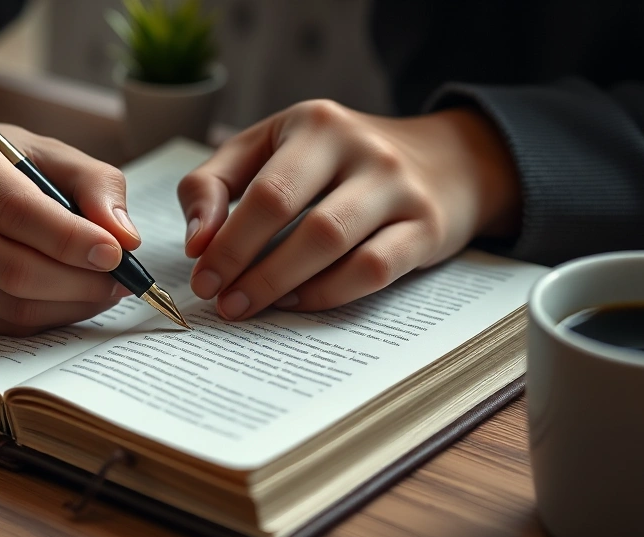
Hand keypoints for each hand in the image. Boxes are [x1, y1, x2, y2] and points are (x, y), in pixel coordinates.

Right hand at [0, 122, 140, 334]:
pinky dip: (45, 318)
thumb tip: (124, 237)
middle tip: (122, 280)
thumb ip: (95, 185)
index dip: (71, 239)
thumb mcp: (50, 153)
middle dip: (80, 281)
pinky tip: (67, 299)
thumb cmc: (1, 164)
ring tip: (102, 288)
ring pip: (10, 305)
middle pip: (13, 268)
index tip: (116, 253)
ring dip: (70, 305)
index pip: (15, 210)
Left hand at [178, 100, 521, 319]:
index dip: (225, 239)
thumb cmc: (339, 160)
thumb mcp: (273, 147)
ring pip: (330, 241)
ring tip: (248, 305)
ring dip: (279, 282)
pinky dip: (328, 292)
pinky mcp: (427, 228)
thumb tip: (195, 241)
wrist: (448, 161)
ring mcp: (400, 188)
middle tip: (220, 299)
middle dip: (243, 262)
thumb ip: (217, 182)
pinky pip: (373, 269)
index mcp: (316, 123)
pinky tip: (297, 301)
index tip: (201, 276)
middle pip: (289, 210)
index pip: (261, 188)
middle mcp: (362, 149)